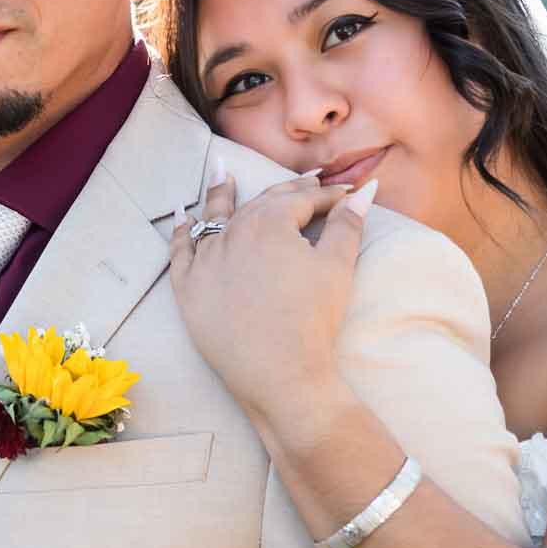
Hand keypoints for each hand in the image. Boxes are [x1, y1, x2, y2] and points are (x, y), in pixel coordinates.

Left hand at [168, 172, 374, 430]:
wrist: (280, 374)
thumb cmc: (313, 320)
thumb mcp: (337, 267)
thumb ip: (347, 224)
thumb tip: (365, 190)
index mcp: (270, 223)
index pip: (300, 200)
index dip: (326, 196)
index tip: (344, 195)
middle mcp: (232, 234)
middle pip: (260, 205)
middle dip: (285, 192)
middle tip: (305, 182)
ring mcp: (205, 261)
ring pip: (215, 219)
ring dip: (221, 196)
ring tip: (222, 172)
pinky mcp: (188, 289)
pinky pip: (181, 252)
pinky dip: (182, 232)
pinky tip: (184, 217)